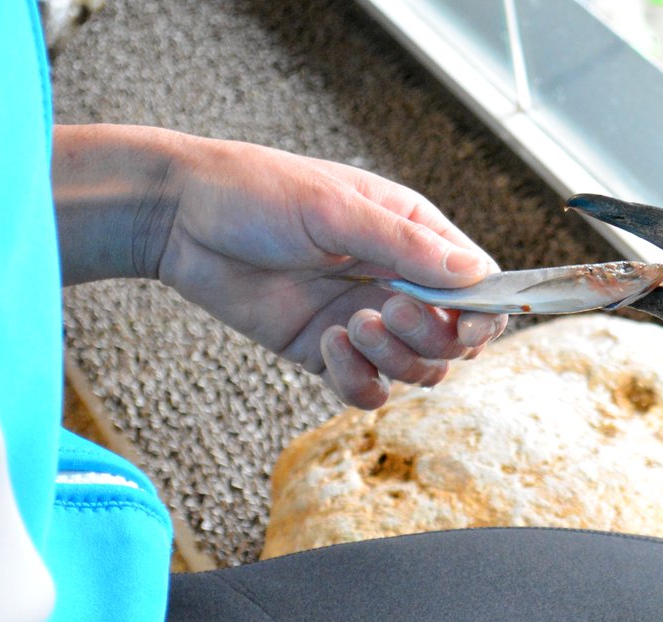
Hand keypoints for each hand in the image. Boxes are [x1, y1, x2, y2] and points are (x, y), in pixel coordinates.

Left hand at [54, 125, 506, 407]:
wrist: (180, 220)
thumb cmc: (257, 192)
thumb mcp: (335, 210)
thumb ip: (406, 246)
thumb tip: (474, 273)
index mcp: (413, 236)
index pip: (478, 285)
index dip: (483, 313)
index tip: (465, 326)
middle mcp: (397, 281)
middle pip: (453, 339)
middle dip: (428, 336)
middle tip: (384, 309)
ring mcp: (365, 321)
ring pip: (417, 370)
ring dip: (393, 358)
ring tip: (348, 326)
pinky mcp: (327, 352)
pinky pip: (367, 389)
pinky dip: (356, 380)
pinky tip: (326, 346)